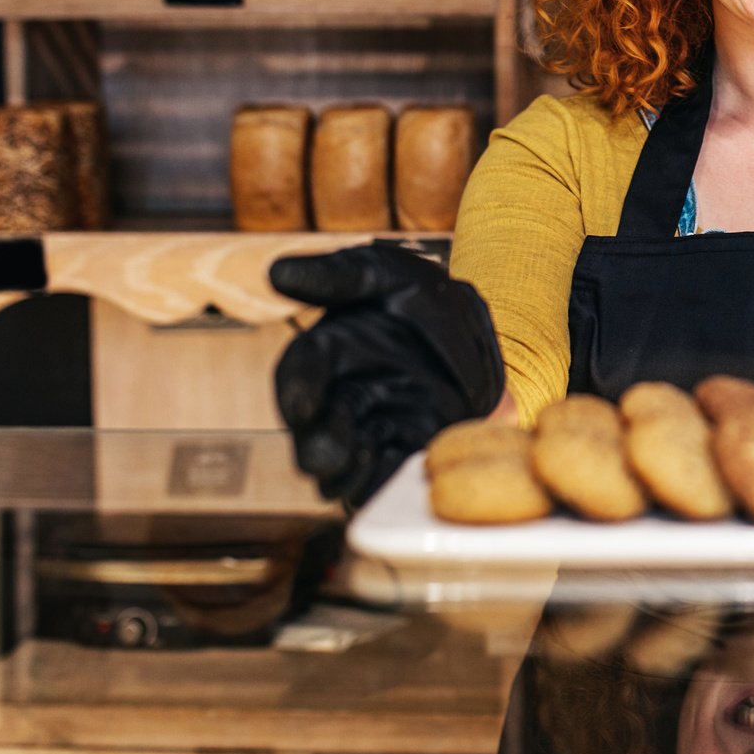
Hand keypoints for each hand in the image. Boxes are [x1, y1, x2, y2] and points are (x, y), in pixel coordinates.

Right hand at [271, 243, 506, 509]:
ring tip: (362, 466)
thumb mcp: (389, 274)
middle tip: (326, 455)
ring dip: (348, 473)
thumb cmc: (422, 298)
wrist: (477, 333)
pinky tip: (397, 478)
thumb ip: (339, 275)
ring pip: (344, 464)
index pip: (301, 371)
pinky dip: (386, 483)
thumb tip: (276, 271)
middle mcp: (341, 395)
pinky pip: (386, 477)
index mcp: (329, 352)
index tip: (301, 405)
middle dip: (318, 446)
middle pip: (315, 430)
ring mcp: (371, 427)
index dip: (298, 389)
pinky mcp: (404, 451)